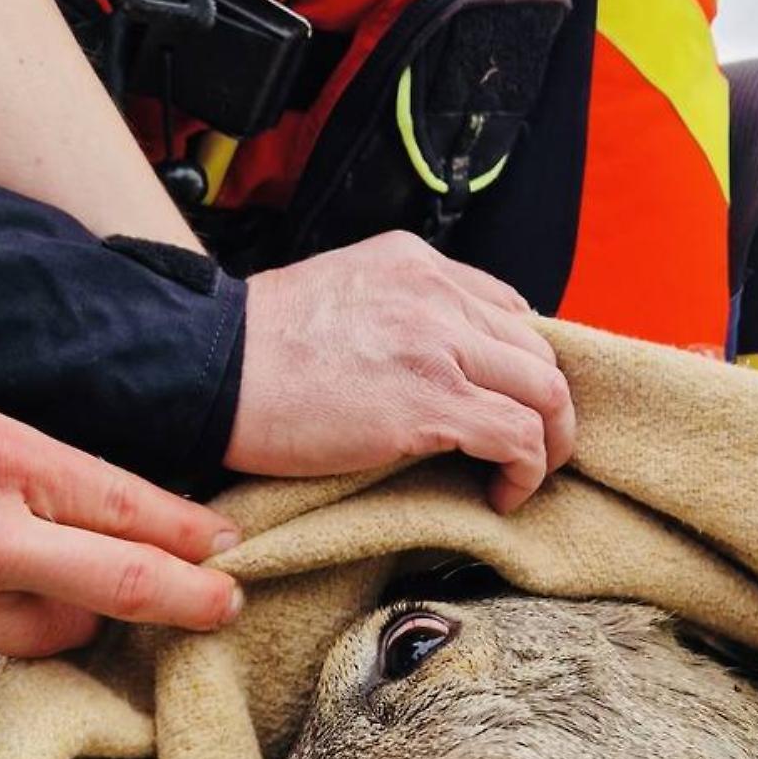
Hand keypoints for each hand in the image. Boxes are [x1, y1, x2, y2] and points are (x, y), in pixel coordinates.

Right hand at [0, 383, 243, 715]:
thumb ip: (20, 462)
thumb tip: (97, 500)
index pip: (129, 506)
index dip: (192, 532)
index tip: (227, 546)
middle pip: (122, 586)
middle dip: (191, 598)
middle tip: (225, 604)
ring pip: (57, 640)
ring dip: (80, 626)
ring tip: (79, 608)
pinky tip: (4, 662)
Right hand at [226, 232, 575, 512]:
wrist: (209, 368)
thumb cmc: (256, 350)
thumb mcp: (339, 296)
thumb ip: (395, 313)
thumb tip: (429, 362)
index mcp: (415, 263)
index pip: (507, 309)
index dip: (519, 366)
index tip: (508, 404)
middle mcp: (438, 293)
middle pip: (539, 351)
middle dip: (547, 407)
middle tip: (528, 450)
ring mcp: (439, 344)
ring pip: (546, 392)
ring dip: (548, 443)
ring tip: (524, 477)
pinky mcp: (432, 402)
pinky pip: (518, 436)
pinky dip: (525, 472)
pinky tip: (501, 495)